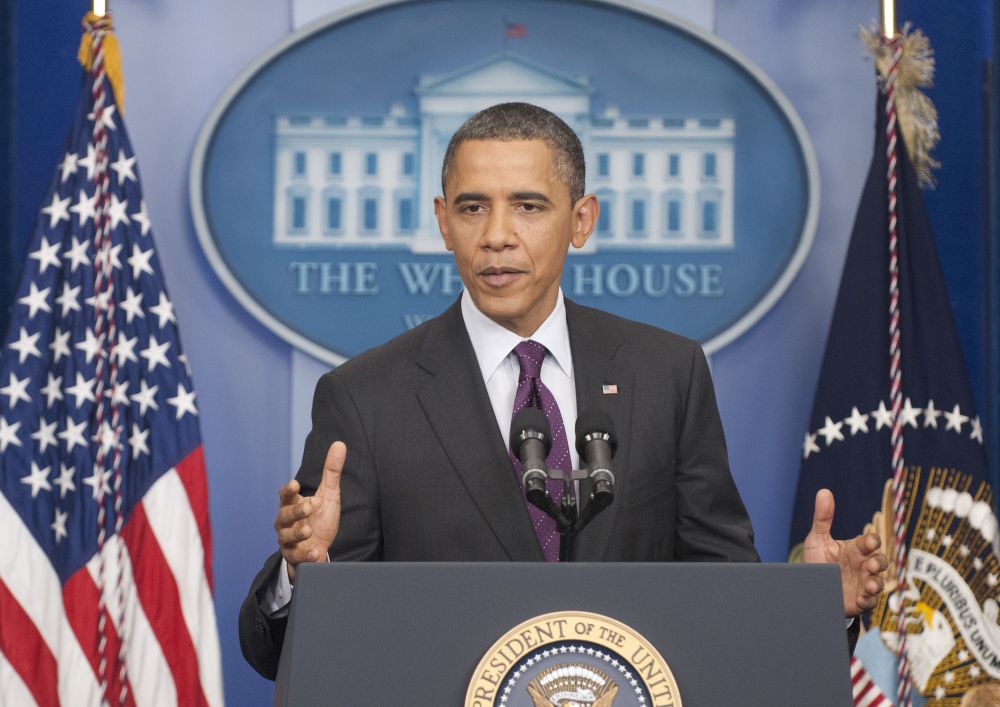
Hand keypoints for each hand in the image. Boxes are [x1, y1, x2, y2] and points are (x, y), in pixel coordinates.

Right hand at [273, 441, 345, 583]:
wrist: (319, 549)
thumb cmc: (320, 519)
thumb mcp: (328, 495)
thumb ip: (331, 471)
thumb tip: (340, 444)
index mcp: (292, 504)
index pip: (285, 495)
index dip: (288, 490)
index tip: (295, 484)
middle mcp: (286, 522)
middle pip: (284, 516)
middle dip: (295, 512)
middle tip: (308, 508)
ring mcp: (288, 541)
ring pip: (286, 537)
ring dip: (297, 534)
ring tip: (309, 530)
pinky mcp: (295, 557)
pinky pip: (297, 557)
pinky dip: (306, 554)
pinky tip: (316, 552)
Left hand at [803, 489, 886, 616]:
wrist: (811, 586)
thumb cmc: (818, 562)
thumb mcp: (817, 540)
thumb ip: (822, 518)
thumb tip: (824, 491)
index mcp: (855, 549)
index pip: (869, 542)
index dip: (872, 542)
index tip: (870, 542)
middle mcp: (863, 565)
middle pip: (880, 561)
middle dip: (879, 562)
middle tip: (871, 563)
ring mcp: (863, 583)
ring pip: (878, 582)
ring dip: (876, 583)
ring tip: (869, 584)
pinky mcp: (860, 600)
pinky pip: (870, 601)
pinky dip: (868, 599)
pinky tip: (862, 598)